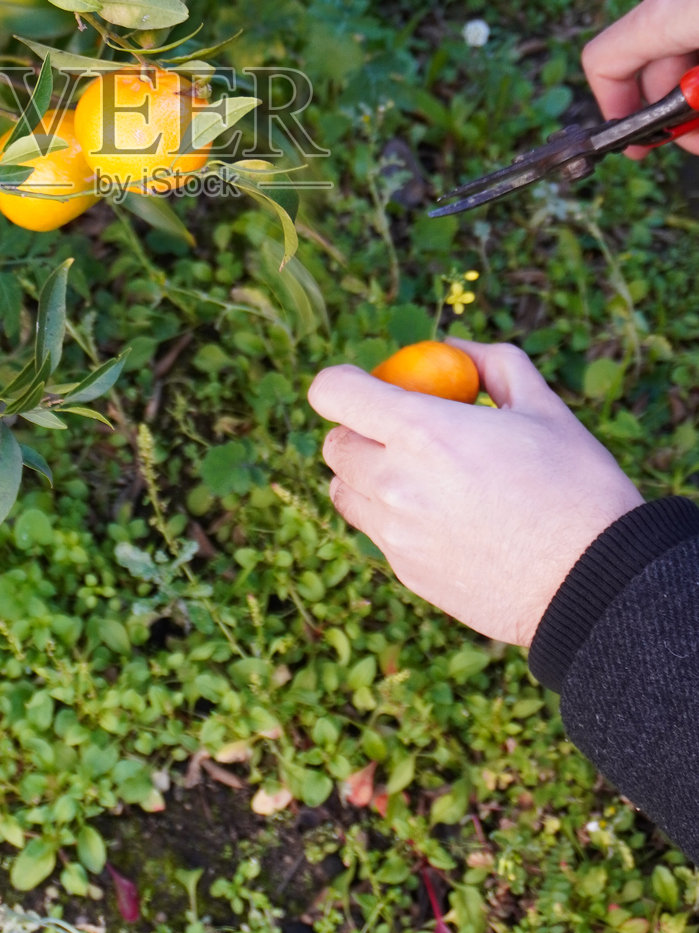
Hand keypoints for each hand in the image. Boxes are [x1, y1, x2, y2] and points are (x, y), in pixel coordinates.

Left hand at [308, 341, 642, 646]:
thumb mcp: (542, 407)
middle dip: (361, 430)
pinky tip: (446, 519)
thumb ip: (492, 365)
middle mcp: (395, 483)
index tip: (370, 385)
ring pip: (346, 492)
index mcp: (422, 431)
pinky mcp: (409, 573)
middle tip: (406, 433)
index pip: (333, 392)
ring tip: (422, 477)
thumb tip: (453, 348)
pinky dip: (393, 518)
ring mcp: (397, 534)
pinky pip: (377, 533)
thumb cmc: (576, 487)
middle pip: (335, 445)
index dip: (344, 382)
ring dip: (368, 475)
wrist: (598, 584)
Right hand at [582, 0, 698, 156]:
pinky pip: (696, 12)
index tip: (641, 143)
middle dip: (666, 103)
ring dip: (694, 77)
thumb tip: (688, 134)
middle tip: (696, 134)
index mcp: (669, 11)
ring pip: (678, 34)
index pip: (605, 62)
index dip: (616, 110)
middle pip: (648, 56)